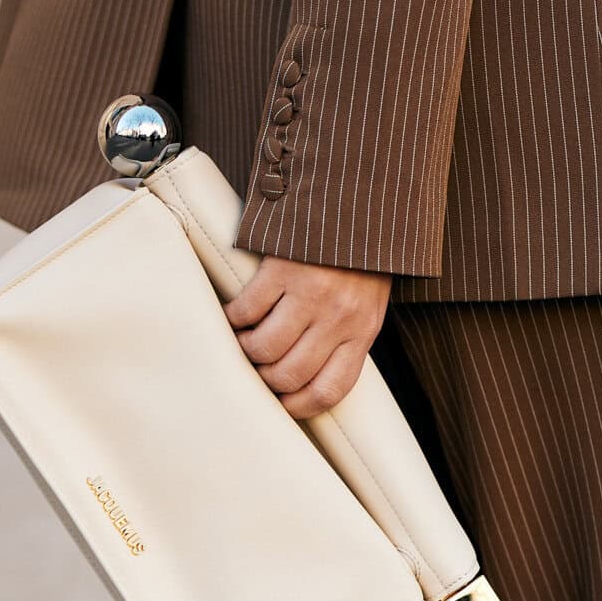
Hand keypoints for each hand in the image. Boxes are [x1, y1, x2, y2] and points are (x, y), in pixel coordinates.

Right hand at [225, 258, 391, 418]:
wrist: (358, 193)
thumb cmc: (360, 254)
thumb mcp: (367, 301)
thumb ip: (345, 336)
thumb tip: (306, 373)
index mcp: (362, 330)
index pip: (329, 390)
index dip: (299, 407)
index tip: (283, 402)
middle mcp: (337, 318)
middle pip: (289, 375)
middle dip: (266, 377)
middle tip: (258, 365)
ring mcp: (309, 294)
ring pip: (263, 349)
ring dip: (246, 348)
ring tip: (246, 337)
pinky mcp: (282, 270)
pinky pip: (246, 311)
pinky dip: (234, 318)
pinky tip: (237, 312)